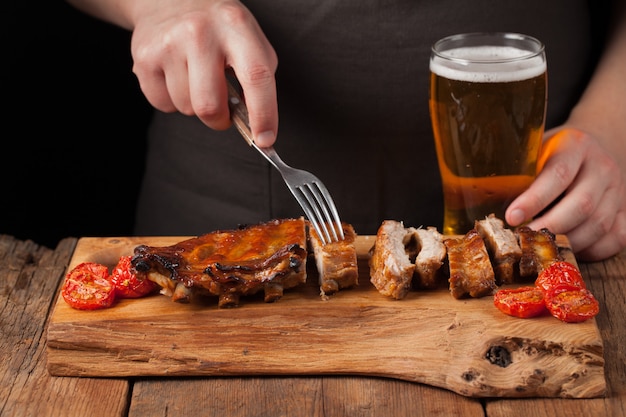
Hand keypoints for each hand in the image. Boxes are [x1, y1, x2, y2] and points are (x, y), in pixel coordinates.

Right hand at [130, 0, 277, 145]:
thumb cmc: (219, 28)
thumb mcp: (249, 40)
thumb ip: (258, 79)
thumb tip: (258, 126)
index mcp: (236, 26)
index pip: (256, 77)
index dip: (264, 113)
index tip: (265, 139)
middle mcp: (200, 32)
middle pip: (210, 106)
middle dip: (220, 120)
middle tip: (224, 113)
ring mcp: (168, 43)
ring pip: (187, 108)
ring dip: (196, 106)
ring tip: (197, 79)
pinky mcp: (144, 56)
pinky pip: (163, 104)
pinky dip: (173, 101)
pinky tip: (176, 76)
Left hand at [506, 127, 625, 260]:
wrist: (595, 145)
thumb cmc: (552, 153)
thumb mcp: (534, 149)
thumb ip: (516, 169)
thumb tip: (474, 194)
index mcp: (575, 146)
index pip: (557, 175)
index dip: (533, 199)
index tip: (511, 217)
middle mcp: (602, 167)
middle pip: (581, 206)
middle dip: (549, 228)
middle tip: (523, 241)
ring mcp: (618, 190)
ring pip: (598, 225)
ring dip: (567, 243)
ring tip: (540, 250)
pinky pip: (616, 238)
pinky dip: (593, 251)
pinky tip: (569, 252)